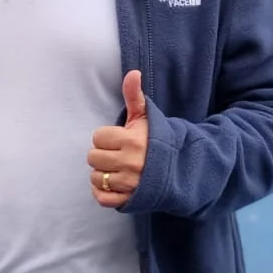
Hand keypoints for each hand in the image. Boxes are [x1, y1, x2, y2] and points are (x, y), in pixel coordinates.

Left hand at [88, 71, 146, 208]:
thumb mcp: (145, 116)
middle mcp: (130, 162)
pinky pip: (102, 198)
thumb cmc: (157, 139)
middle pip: (93, 157)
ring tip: (116, 168)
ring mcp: (129, 183)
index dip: (107, 137)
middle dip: (103, 154)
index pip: (98, 137)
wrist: (180, 167)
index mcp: (132, 141)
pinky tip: (111, 184)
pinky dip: (102, 193)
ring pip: (95, 177)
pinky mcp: (129, 199)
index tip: (120, 139)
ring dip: (102, 173)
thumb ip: (134, 95)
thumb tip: (133, 72)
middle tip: (117, 153)